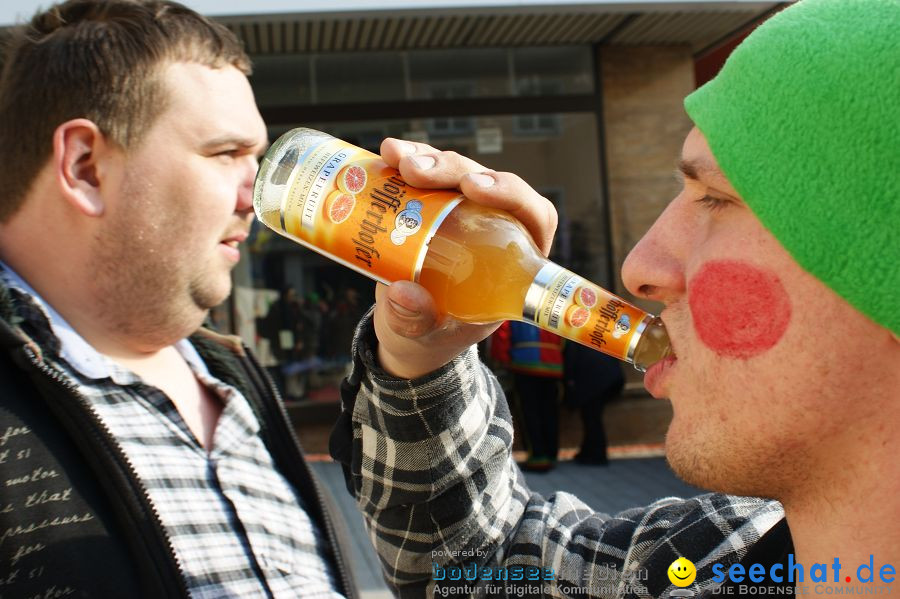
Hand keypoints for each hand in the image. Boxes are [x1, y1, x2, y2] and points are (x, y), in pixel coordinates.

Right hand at [373, 138, 557, 378]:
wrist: (409, 330)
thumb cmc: (434, 335)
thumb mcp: (425, 335)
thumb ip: (416, 320)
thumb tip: (403, 293)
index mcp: (514, 260)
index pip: (532, 214)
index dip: (511, 193)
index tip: (475, 188)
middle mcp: (495, 227)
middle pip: (485, 184)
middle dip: (452, 170)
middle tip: (417, 172)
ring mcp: (463, 213)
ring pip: (455, 171)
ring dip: (427, 159)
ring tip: (395, 158)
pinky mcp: (433, 206)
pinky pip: (425, 175)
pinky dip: (406, 162)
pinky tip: (386, 155)